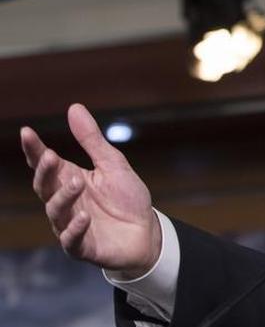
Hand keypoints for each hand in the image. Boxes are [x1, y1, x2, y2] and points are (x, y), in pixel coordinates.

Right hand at [20, 104, 160, 275]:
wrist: (147, 232)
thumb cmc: (126, 198)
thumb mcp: (112, 164)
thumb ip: (92, 140)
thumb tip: (74, 107)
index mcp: (69, 179)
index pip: (45, 164)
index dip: (34, 150)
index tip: (27, 132)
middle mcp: (65, 202)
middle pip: (44, 187)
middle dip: (45, 172)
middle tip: (51, 157)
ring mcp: (70, 225)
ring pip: (56, 211)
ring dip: (63, 197)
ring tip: (77, 183)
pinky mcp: (83, 247)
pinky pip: (72, 240)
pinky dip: (75, 229)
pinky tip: (84, 217)